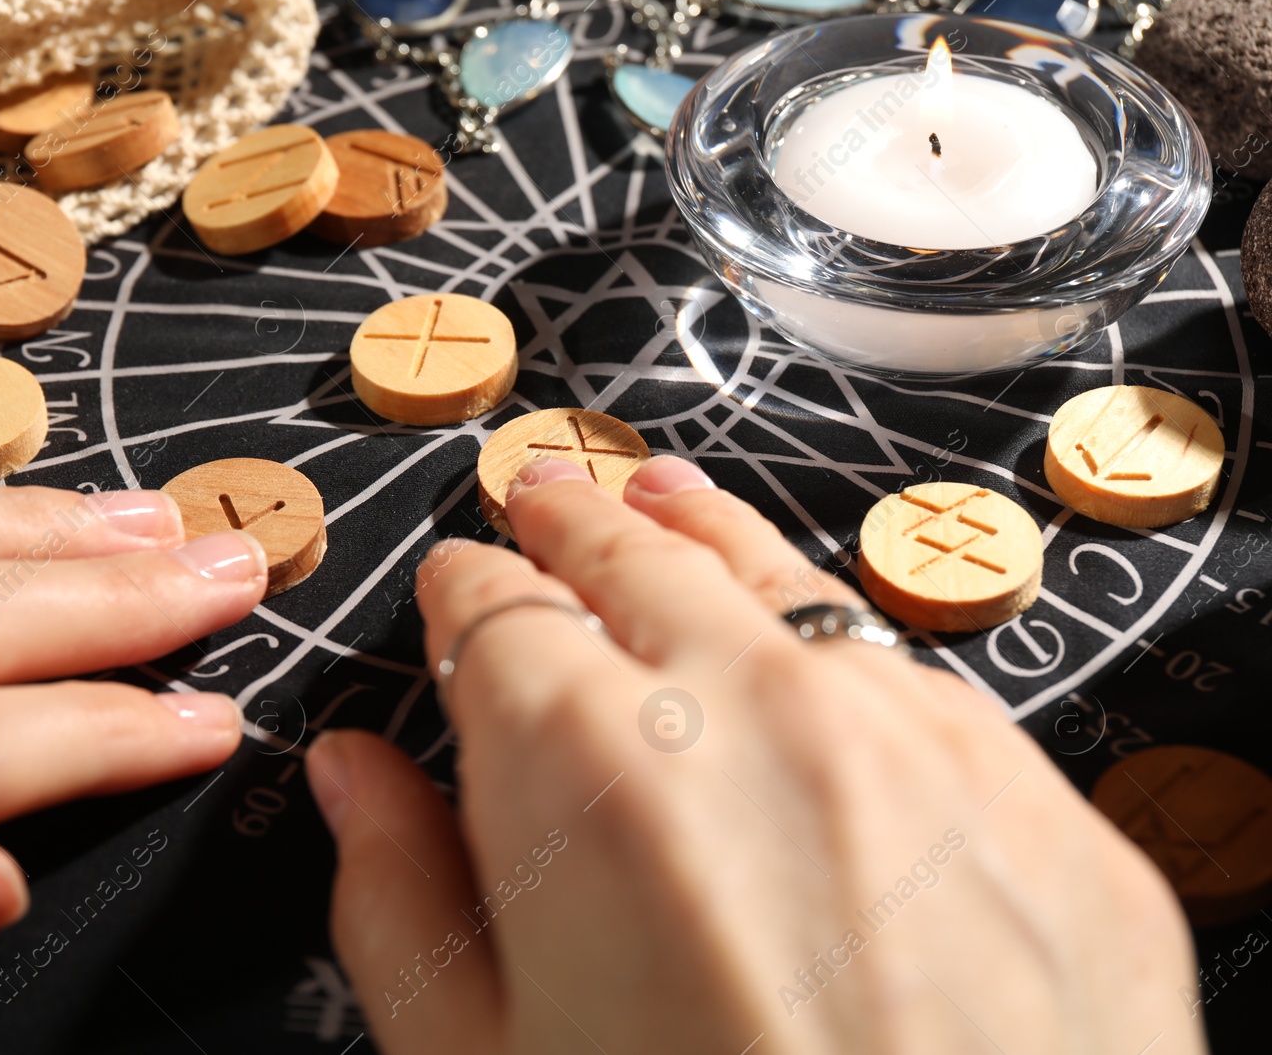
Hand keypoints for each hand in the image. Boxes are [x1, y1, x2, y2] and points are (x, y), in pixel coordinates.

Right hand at [306, 455, 1203, 1053]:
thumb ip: (398, 894)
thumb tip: (355, 776)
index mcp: (587, 768)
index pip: (495, 608)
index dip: (464, 589)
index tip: (459, 588)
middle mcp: (757, 712)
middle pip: (636, 554)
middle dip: (574, 521)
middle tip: (546, 495)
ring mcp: (915, 741)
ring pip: (783, 582)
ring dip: (706, 537)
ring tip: (664, 500)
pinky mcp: (1036, 800)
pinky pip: (914, 683)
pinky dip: (840, 658)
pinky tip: (814, 672)